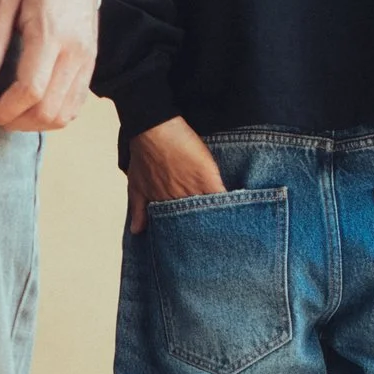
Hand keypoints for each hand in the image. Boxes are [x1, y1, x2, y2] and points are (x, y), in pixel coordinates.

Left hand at [0, 0, 97, 133]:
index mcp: (50, 34)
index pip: (30, 90)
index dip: (4, 111)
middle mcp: (74, 52)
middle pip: (48, 110)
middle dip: (15, 122)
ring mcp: (87, 60)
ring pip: (64, 114)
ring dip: (34, 124)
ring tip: (10, 113)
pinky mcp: (91, 64)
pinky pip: (75, 105)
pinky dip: (52, 115)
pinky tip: (31, 106)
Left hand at [124, 116, 225, 233]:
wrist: (155, 130)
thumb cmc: (144, 155)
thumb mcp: (136, 184)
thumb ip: (138, 209)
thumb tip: (136, 231)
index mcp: (163, 206)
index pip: (176, 229)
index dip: (185, 236)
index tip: (192, 243)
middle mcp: (178, 203)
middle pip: (194, 225)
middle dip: (202, 232)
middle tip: (210, 241)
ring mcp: (194, 191)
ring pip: (209, 214)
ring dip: (217, 220)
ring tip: (228, 231)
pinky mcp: (208, 178)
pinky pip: (221, 198)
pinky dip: (228, 204)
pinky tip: (237, 211)